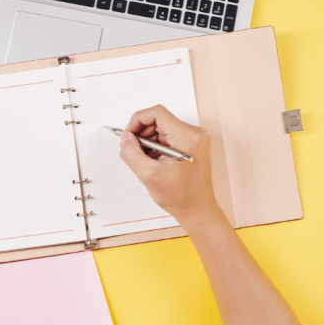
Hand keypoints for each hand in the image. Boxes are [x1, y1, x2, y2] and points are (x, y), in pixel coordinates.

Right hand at [119, 105, 218, 221]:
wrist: (198, 210)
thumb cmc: (181, 197)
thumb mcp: (149, 175)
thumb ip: (132, 152)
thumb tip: (125, 137)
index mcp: (188, 138)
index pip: (157, 113)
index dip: (138, 120)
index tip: (128, 134)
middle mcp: (195, 134)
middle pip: (159, 120)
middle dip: (142, 134)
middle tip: (134, 150)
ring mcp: (195, 139)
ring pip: (162, 128)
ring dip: (149, 141)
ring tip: (145, 160)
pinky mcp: (192, 145)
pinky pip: (168, 137)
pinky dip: (156, 146)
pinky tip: (154, 161)